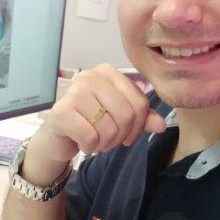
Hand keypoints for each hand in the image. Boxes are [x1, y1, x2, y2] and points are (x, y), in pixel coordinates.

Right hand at [30, 64, 166, 164]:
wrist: (57, 137)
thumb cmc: (90, 123)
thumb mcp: (119, 118)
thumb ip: (141, 118)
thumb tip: (162, 125)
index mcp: (108, 72)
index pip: (140, 102)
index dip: (139, 126)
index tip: (127, 136)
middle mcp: (91, 77)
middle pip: (127, 115)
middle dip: (120, 136)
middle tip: (108, 140)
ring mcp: (74, 92)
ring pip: (109, 128)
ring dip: (104, 143)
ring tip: (94, 140)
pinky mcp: (61, 112)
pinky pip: (91, 137)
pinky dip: (90, 147)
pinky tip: (82, 142)